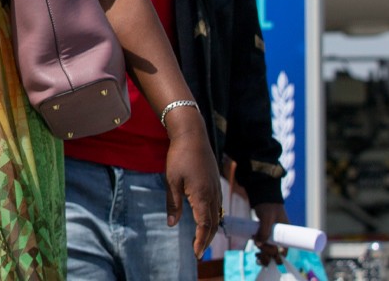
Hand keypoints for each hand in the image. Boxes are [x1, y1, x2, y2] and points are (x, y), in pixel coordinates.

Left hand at [163, 107, 222, 258]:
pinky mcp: (215, 183)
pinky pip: (217, 205)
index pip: (204, 226)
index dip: (201, 241)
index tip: (196, 254)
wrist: (192, 134)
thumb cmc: (179, 156)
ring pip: (217, 215)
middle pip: (213, 223)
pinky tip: (207, 219)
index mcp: (202, 196)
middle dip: (207, 239)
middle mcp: (213, 194)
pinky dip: (213, 217)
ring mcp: (216, 188)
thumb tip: (172, 224)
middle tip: (198, 251)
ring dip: (211, 229)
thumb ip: (173, 204)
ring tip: (203, 240)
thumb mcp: (171, 181)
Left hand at [252, 203, 289, 266]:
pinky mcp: (265, 233)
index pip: (285, 249)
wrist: (263, 197)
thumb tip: (258, 244)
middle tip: (259, 250)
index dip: (279, 254)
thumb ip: (263, 231)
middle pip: (276, 251)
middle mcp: (280, 236)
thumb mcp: (267, 218)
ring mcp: (272, 235)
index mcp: (286, 234)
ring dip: (263, 252)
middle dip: (268, 254)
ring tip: (256, 250)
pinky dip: (260, 248)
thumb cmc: (269, 206)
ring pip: (269, 249)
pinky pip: (264, 244)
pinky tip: (255, 248)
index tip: (270, 252)